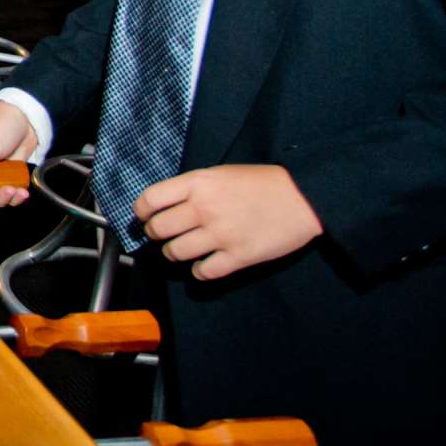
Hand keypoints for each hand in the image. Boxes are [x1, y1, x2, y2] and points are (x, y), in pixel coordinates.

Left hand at [135, 164, 322, 281]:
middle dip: (156, 233)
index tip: (145, 216)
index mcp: (198, 183)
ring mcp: (220, 234)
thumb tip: (167, 205)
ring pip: (175, 253)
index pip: (150, 199)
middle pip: (158, 229)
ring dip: (174, 253)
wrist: (303, 197)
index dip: (141, 211)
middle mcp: (204, 208)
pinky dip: (199, 271)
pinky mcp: (237, 257)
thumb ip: (194, 188)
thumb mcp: (221, 173)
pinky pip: (202, 272)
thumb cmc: (263, 182)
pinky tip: (206, 263)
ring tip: (184, 249)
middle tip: (164, 234)